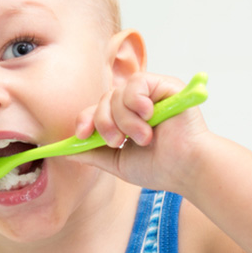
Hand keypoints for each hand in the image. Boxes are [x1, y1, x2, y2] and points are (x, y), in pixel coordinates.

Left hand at [68, 72, 210, 192]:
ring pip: (116, 94)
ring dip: (124, 119)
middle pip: (103, 100)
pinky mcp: (165, 85)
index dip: (85, 120)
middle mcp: (135, 104)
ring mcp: (150, 93)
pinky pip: (137, 83)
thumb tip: (64, 151)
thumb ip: (92, 153)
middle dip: (104, 123)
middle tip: (119, 142)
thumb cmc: (159, 167)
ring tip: (143, 137)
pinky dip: (136, 101)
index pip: (95, 110)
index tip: (82, 135)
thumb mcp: (117, 162)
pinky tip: (148, 115)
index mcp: (124, 119)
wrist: (187, 170)